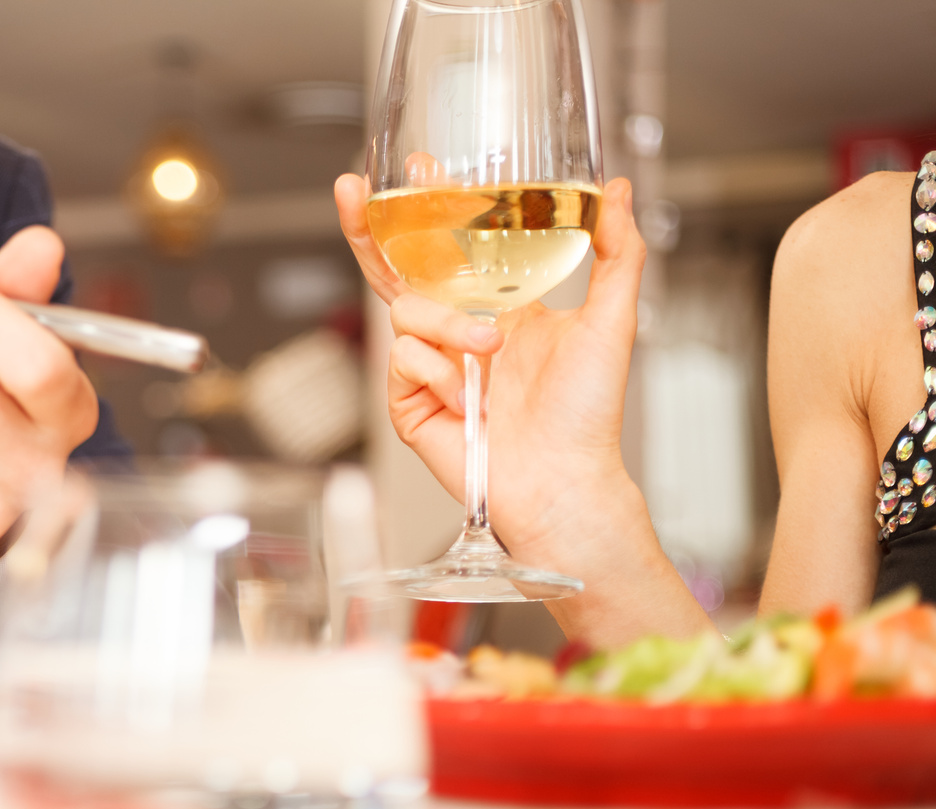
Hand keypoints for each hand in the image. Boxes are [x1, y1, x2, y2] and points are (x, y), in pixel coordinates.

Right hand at [335, 173, 644, 555]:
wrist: (562, 480)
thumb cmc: (588, 416)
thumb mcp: (612, 319)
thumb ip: (617, 250)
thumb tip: (617, 189)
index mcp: (500, 307)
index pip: (454, 248)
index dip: (431, 208)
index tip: (423, 165)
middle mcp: (458, 332)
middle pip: (397, 269)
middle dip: (370, 228)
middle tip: (354, 190)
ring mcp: (429, 367)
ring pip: (406, 311)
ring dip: (449, 325)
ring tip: (490, 353)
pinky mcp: (408, 402)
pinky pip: (405, 360)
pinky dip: (441, 375)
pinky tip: (468, 402)